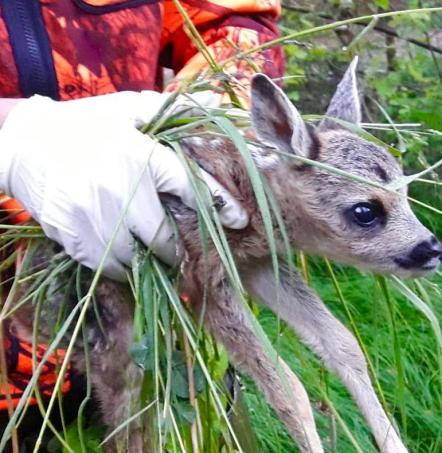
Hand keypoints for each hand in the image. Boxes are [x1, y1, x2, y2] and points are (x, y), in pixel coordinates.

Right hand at [0, 92, 247, 280]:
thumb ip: (174, 109)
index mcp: (143, 157)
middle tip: (186, 249)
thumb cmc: (85, 125)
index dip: (223, 208)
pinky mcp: (75, 239)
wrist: (22, 143)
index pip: (194, 189)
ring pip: (139, 260)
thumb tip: (216, 98)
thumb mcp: (129, 110)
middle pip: (167, 239)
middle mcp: (123, 191)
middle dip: (180, 249)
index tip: (241, 222)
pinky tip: (126, 256)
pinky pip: (109, 268)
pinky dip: (122, 267)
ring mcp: (97, 219)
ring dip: (151, 262)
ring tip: (156, 256)